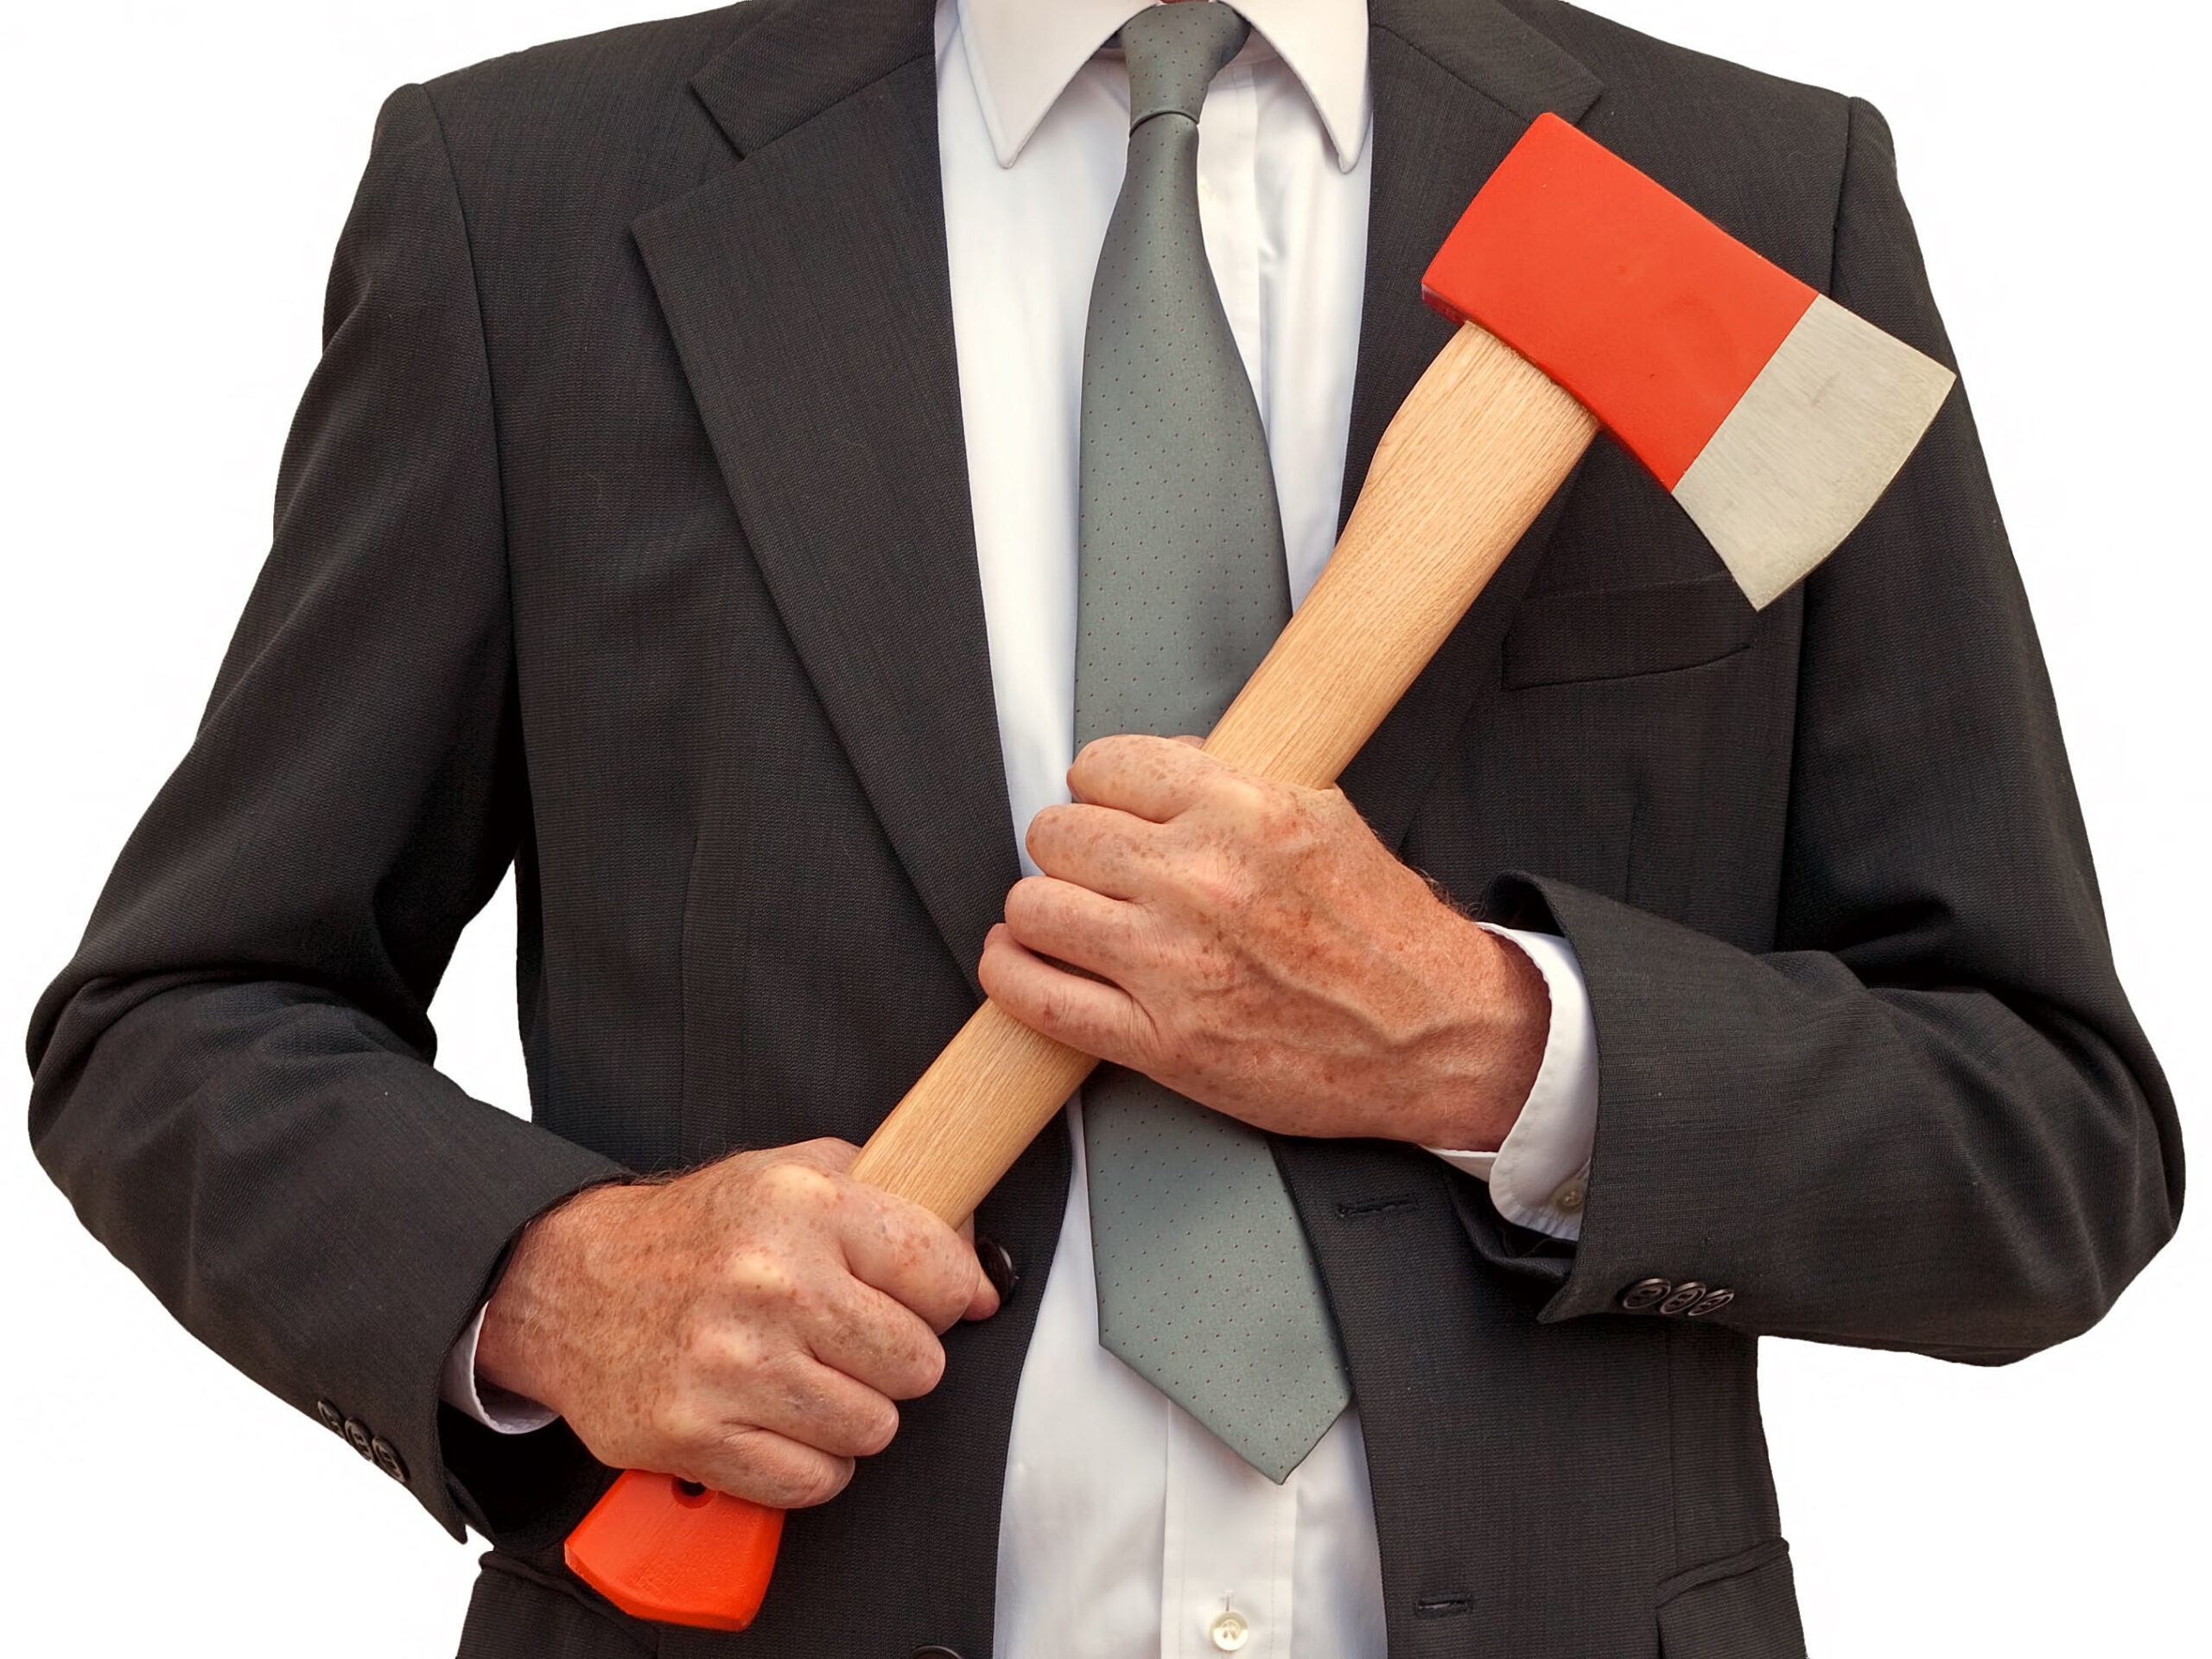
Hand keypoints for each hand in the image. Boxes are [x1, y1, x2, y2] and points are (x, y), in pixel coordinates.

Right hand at [474, 1138, 998, 1508]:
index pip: (941, 1274)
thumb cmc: (698, 1232)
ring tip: (811, 1377)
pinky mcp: (696, 1434)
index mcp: (803, 1207)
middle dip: (899, 1360)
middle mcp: (769, 1283)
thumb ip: (897, 1197)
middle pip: (918, 1364)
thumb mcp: (794, 1173)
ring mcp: (730, 1364)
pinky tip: (781, 1419)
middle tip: (857, 1343)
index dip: (951, 1295)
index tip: (936, 1302)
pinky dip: (810, 1462)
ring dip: (855, 1413)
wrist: (572, 1282)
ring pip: (873, 1428)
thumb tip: (982, 1267)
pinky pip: (813, 1480)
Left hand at [980, 735, 1547, 1149]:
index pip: (1100, 767)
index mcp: (1244, 812)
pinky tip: (1025, 964)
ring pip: (1031, 907)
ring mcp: (1174, 963)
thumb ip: (1231, 784)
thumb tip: (1154, 764)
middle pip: (1056, 834)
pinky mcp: (1162, 1041)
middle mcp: (1202, 881)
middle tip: (1095, 871)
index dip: (1098, 790)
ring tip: (1068, 920)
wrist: (1437, 1037)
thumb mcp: (1322, 817)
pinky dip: (1015, 976)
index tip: (1106, 811)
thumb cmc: (1388, 938)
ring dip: (1042, 913)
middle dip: (1070, 850)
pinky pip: (1037, 996)